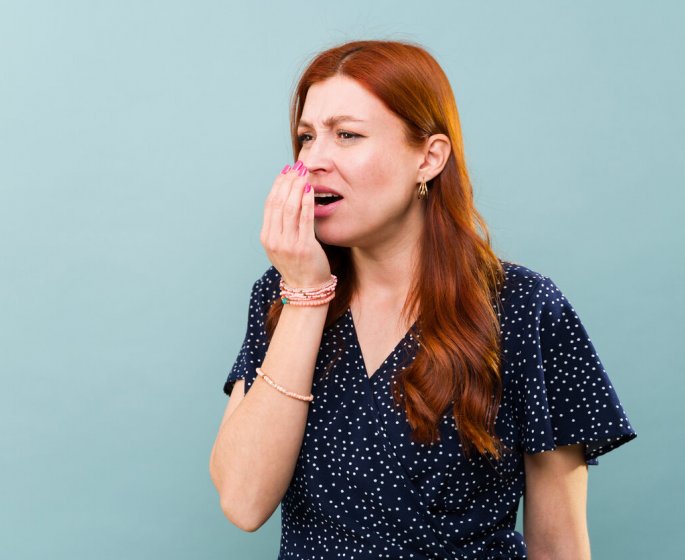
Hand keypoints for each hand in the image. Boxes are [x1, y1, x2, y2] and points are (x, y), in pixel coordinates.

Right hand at [260, 161, 331, 286]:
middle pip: (278, 202)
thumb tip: (286, 198)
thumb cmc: (298, 264)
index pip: (269, 204)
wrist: (306, 288)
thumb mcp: (282, 245)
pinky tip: (310, 189)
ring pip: (289, 208)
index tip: (286, 170)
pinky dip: (307, 202)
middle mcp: (274, 239)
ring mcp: (288, 244)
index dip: (277, 184)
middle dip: (287, 181)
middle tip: (296, 166)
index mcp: (267, 237)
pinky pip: (305, 219)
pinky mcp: (304, 247)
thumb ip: (281, 226)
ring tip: (303, 173)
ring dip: (296, 187)